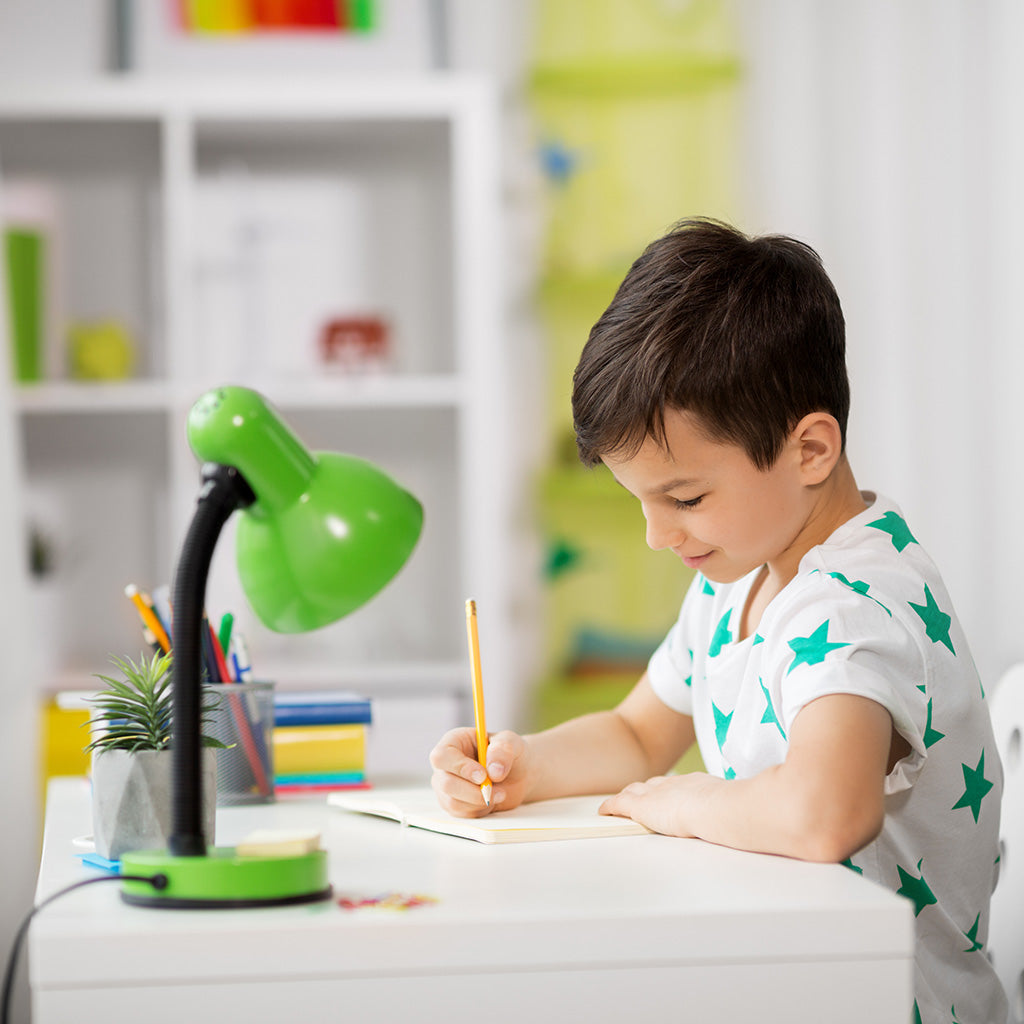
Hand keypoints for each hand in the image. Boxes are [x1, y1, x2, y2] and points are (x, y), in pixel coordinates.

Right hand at [429, 727, 532, 816]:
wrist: (517, 775)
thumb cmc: (509, 753)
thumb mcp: (511, 742)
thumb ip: (503, 750)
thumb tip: (493, 770)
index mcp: (453, 742)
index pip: (441, 756)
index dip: (460, 767)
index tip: (483, 775)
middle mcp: (445, 765)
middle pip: (445, 783)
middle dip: (473, 791)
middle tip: (495, 789)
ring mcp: (446, 786)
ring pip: (453, 802)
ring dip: (480, 801)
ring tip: (500, 792)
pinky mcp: (454, 804)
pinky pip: (462, 813)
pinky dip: (481, 809)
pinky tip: (492, 799)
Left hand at [599, 772, 720, 837]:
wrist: (714, 807)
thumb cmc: (727, 810)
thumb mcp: (729, 806)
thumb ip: (727, 809)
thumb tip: (738, 818)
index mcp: (695, 784)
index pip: (675, 785)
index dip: (666, 789)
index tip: (664, 794)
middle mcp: (673, 784)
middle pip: (651, 784)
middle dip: (642, 790)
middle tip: (636, 796)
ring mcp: (655, 793)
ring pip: (633, 792)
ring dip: (625, 799)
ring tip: (617, 806)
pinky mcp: (640, 806)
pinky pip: (619, 804)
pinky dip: (610, 807)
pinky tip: (604, 811)